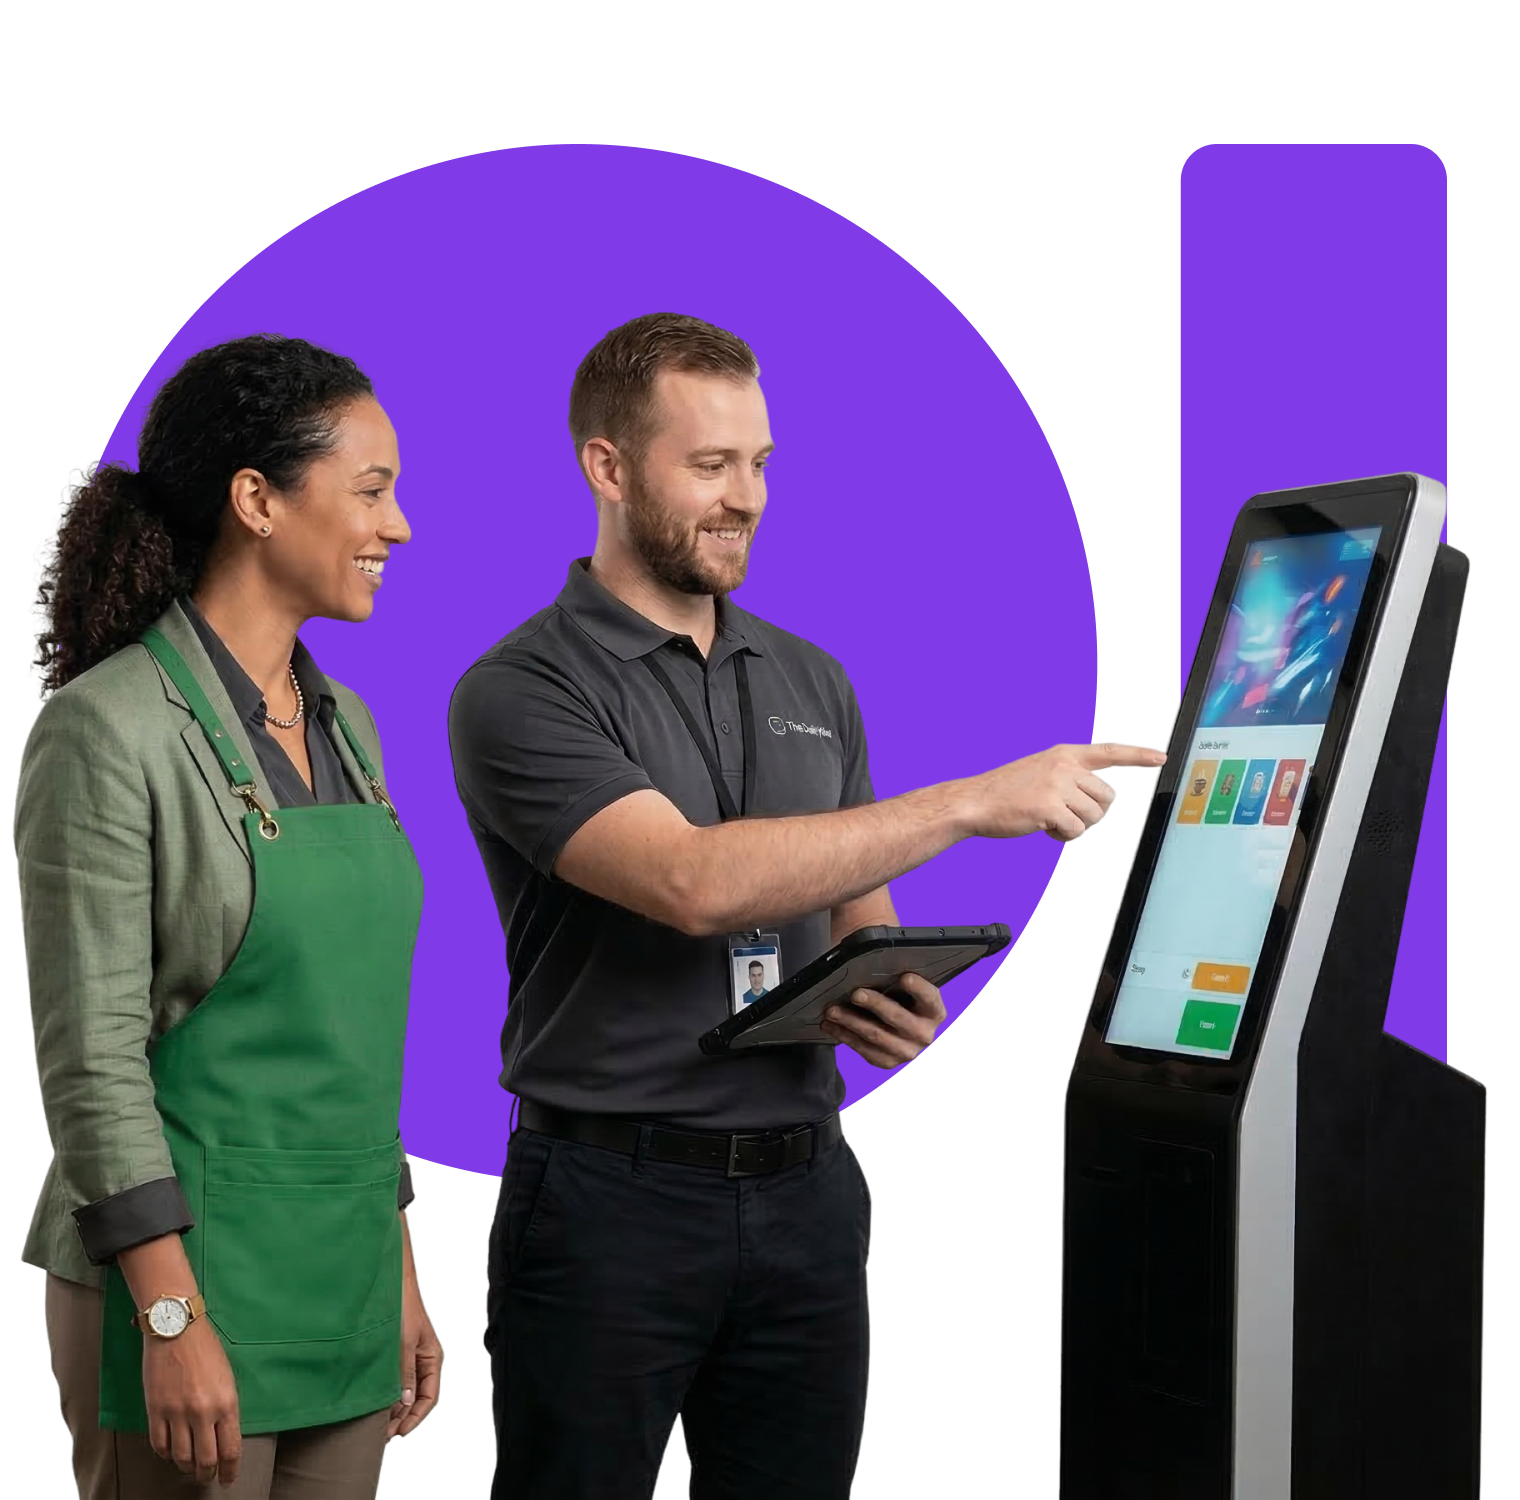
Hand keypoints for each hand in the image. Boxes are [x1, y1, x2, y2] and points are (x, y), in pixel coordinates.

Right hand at [142, 1314, 241, 1486]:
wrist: (177, 1328)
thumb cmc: (206, 1349)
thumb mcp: (227, 1378)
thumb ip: (225, 1408)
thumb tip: (222, 1435)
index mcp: (227, 1402)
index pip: (231, 1449)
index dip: (230, 1470)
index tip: (228, 1479)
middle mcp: (203, 1412)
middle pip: (206, 1460)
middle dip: (208, 1474)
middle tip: (208, 1477)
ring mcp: (177, 1413)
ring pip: (181, 1457)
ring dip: (186, 1468)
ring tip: (189, 1468)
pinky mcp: (155, 1410)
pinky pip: (159, 1445)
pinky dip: (166, 1454)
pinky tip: (171, 1453)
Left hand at [388, 1278, 442, 1438]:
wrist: (392, 1284)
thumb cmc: (402, 1309)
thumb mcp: (404, 1343)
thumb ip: (405, 1373)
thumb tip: (404, 1402)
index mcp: (433, 1359)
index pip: (429, 1398)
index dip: (415, 1418)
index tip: (398, 1432)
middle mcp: (424, 1363)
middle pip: (418, 1399)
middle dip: (403, 1417)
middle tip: (383, 1434)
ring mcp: (410, 1360)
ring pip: (406, 1393)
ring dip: (395, 1409)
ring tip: (378, 1424)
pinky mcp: (397, 1357)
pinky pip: (397, 1382)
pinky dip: (389, 1396)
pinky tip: (378, 1404)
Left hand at [819, 971, 944, 1068]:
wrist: (889, 1019)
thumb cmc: (894, 993)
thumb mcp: (898, 981)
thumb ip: (893, 970)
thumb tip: (871, 954)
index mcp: (934, 1011)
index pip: (930, 998)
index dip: (919, 988)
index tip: (904, 976)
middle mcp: (925, 1034)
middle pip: (900, 1019)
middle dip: (876, 1004)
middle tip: (856, 993)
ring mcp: (906, 1051)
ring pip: (876, 1036)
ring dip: (851, 1021)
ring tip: (832, 1010)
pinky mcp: (887, 1061)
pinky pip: (863, 1049)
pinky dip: (844, 1035)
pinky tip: (830, 1024)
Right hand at [960, 742, 1165, 843]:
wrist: (974, 802)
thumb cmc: (1006, 791)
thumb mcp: (1041, 771)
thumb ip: (1071, 778)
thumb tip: (1101, 801)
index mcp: (1064, 754)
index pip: (1110, 751)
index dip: (1139, 755)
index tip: (1162, 757)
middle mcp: (1064, 766)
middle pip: (1107, 796)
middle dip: (1092, 812)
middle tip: (1066, 813)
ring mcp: (1056, 786)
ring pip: (1094, 816)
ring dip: (1077, 825)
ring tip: (1052, 820)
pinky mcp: (1049, 808)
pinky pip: (1076, 830)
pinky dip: (1063, 835)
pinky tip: (1045, 828)